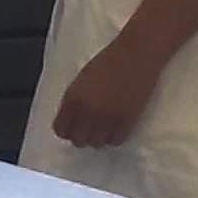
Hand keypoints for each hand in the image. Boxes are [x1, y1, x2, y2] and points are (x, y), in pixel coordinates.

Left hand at [49, 33, 166, 148]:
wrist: (136, 54)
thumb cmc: (108, 61)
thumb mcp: (81, 80)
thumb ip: (74, 100)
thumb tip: (71, 120)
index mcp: (72, 98)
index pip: (61, 130)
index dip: (67, 131)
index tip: (73, 128)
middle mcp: (87, 110)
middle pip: (78, 140)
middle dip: (82, 136)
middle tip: (90, 129)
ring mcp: (108, 117)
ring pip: (96, 143)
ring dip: (98, 138)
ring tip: (104, 128)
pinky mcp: (127, 119)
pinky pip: (116, 141)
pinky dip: (114, 137)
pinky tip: (116, 128)